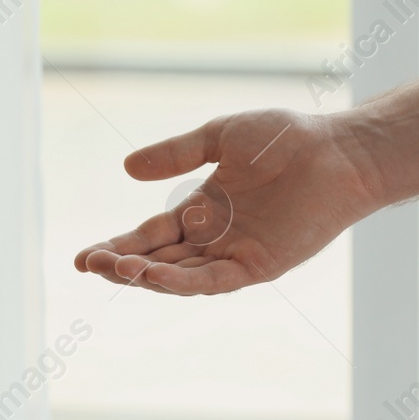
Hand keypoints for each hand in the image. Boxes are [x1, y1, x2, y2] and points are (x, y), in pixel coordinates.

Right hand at [73, 109, 380, 296]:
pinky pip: (212, 280)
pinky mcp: (257, 266)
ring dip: (144, 276)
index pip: (149, 237)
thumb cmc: (286, 139)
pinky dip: (180, 282)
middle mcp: (214, 239)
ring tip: (113, 268)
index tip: (82, 258)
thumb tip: (127, 168)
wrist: (336, 151)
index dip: (116, 247)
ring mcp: (234, 255)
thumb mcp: (218, 137)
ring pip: (178, 277)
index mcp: (201, 211)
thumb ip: (175, 154)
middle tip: (87, 265)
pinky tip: (152, 275)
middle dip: (120, 266)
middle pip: (157, 261)